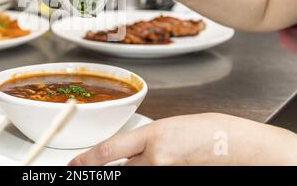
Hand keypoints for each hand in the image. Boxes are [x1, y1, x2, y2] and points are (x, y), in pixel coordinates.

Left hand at [69, 113, 296, 165]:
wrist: (237, 146)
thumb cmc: (207, 133)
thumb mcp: (169, 130)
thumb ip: (144, 143)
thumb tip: (124, 156)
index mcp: (154, 136)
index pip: (108, 151)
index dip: (86, 161)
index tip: (73, 166)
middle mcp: (158, 159)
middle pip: (120, 172)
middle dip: (106, 171)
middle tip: (96, 170)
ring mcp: (166, 173)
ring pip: (135, 176)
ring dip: (134, 171)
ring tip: (151, 160)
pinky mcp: (173, 180)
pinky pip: (151, 180)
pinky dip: (147, 173)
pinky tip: (159, 165)